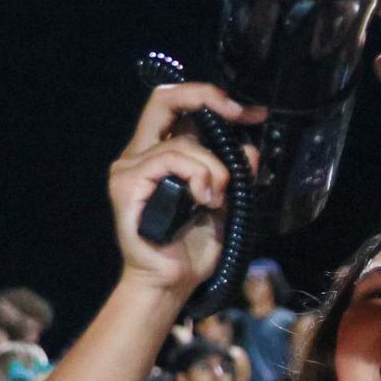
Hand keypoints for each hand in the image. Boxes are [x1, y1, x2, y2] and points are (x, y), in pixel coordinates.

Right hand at [108, 82, 264, 296]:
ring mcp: (130, 167)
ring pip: (182, 142)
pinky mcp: (126, 184)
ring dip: (214, 169)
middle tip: (239, 113)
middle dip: (207, 98)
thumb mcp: (226, 205)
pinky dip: (197, 176)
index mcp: (162, 154)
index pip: (180, 107)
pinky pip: (167, 159)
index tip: (253, 113)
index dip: (214, 99)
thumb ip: (235, 175)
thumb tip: (250, 148)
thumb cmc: (193, 248)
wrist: (173, 283)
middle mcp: (141, 154)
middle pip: (165, 99)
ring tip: (217, 199)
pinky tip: (204, 200)